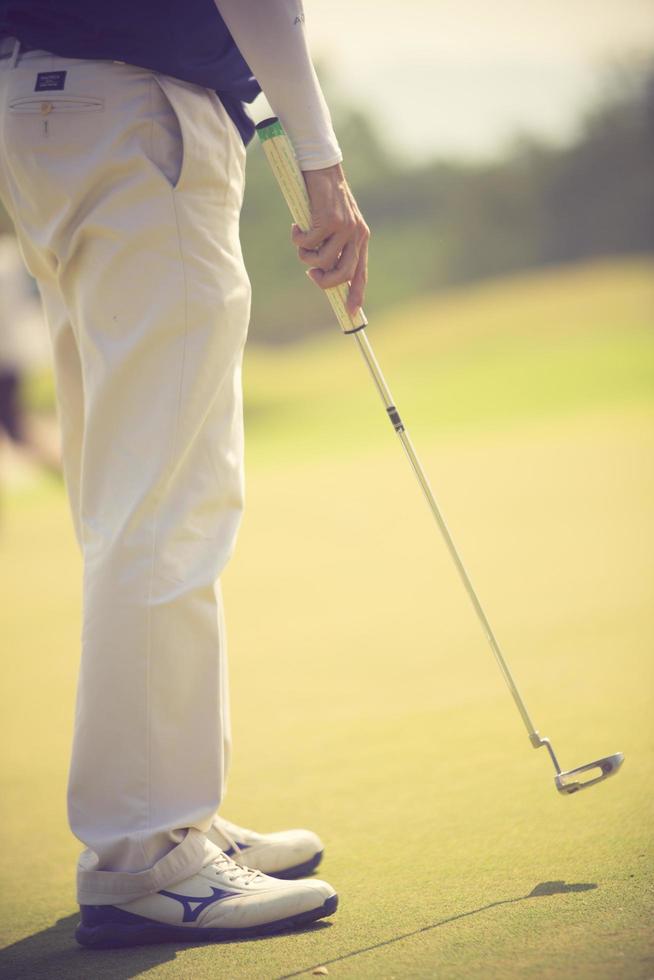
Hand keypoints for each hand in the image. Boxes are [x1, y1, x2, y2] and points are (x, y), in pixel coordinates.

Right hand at [291, 164, 369, 315]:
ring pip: (323, 261)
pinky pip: (309, 244)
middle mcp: (357, 235)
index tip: (350, 312)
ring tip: (301, 240)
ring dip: (306, 256)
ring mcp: (345, 228)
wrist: (321, 169)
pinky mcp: (329, 221)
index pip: (361, 273)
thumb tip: (322, 272)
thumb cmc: (324, 198)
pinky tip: (296, 226)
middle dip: (324, 281)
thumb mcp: (333, 224)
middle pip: (343, 275)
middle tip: (311, 272)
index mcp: (361, 238)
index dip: (356, 294)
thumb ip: (333, 246)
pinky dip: (298, 238)